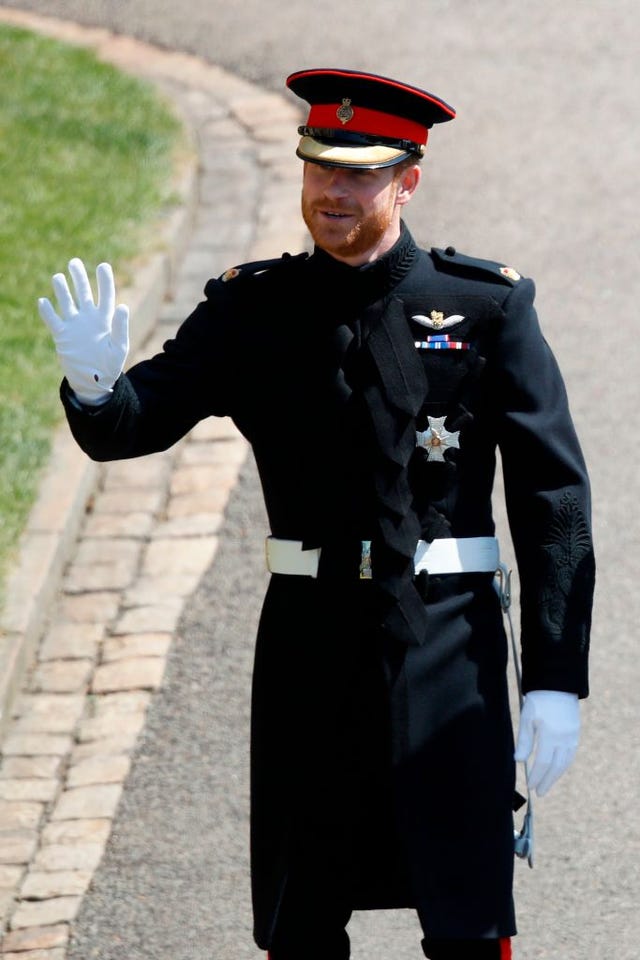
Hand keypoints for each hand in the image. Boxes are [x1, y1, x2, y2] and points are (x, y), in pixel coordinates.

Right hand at [38, 258, 128, 403]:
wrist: (94, 382)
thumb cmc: (110, 366)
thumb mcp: (119, 348)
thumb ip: (120, 328)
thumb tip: (123, 306)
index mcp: (105, 320)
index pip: (106, 295)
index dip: (105, 280)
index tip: (103, 266)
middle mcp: (89, 319)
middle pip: (83, 293)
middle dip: (79, 277)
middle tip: (74, 262)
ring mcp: (74, 326)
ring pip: (66, 302)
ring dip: (61, 290)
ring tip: (58, 277)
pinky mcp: (62, 336)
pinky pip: (52, 320)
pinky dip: (47, 311)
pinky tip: (43, 301)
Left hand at [514, 689, 579, 795]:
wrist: (557, 684)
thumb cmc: (538, 700)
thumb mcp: (527, 718)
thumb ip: (524, 741)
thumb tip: (519, 761)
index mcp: (550, 734)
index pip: (542, 762)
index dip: (536, 776)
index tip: (530, 785)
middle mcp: (564, 738)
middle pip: (555, 767)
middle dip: (547, 781)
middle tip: (539, 793)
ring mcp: (572, 736)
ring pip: (565, 762)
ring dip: (556, 776)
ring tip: (546, 785)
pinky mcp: (575, 733)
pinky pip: (570, 754)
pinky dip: (562, 765)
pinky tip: (556, 770)